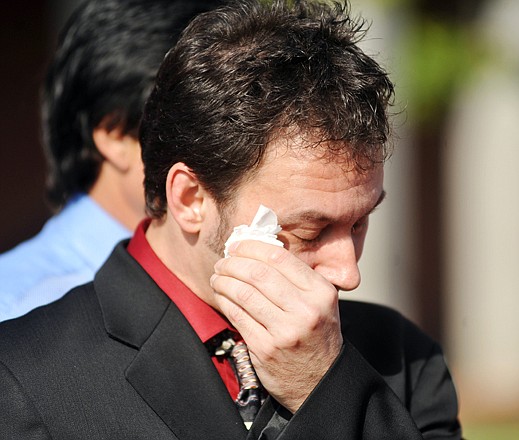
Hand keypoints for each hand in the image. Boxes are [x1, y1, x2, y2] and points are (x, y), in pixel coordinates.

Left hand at [210, 239, 342, 412]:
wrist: (321, 381)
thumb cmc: (316, 334)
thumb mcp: (319, 302)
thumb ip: (295, 277)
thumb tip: (255, 250)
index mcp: (321, 291)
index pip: (279, 257)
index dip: (252, 247)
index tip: (237, 245)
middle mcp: (305, 309)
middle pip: (258, 273)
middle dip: (233, 263)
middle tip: (222, 262)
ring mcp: (285, 331)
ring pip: (244, 293)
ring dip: (224, 281)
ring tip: (217, 277)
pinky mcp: (266, 348)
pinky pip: (237, 316)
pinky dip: (224, 301)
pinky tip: (221, 295)